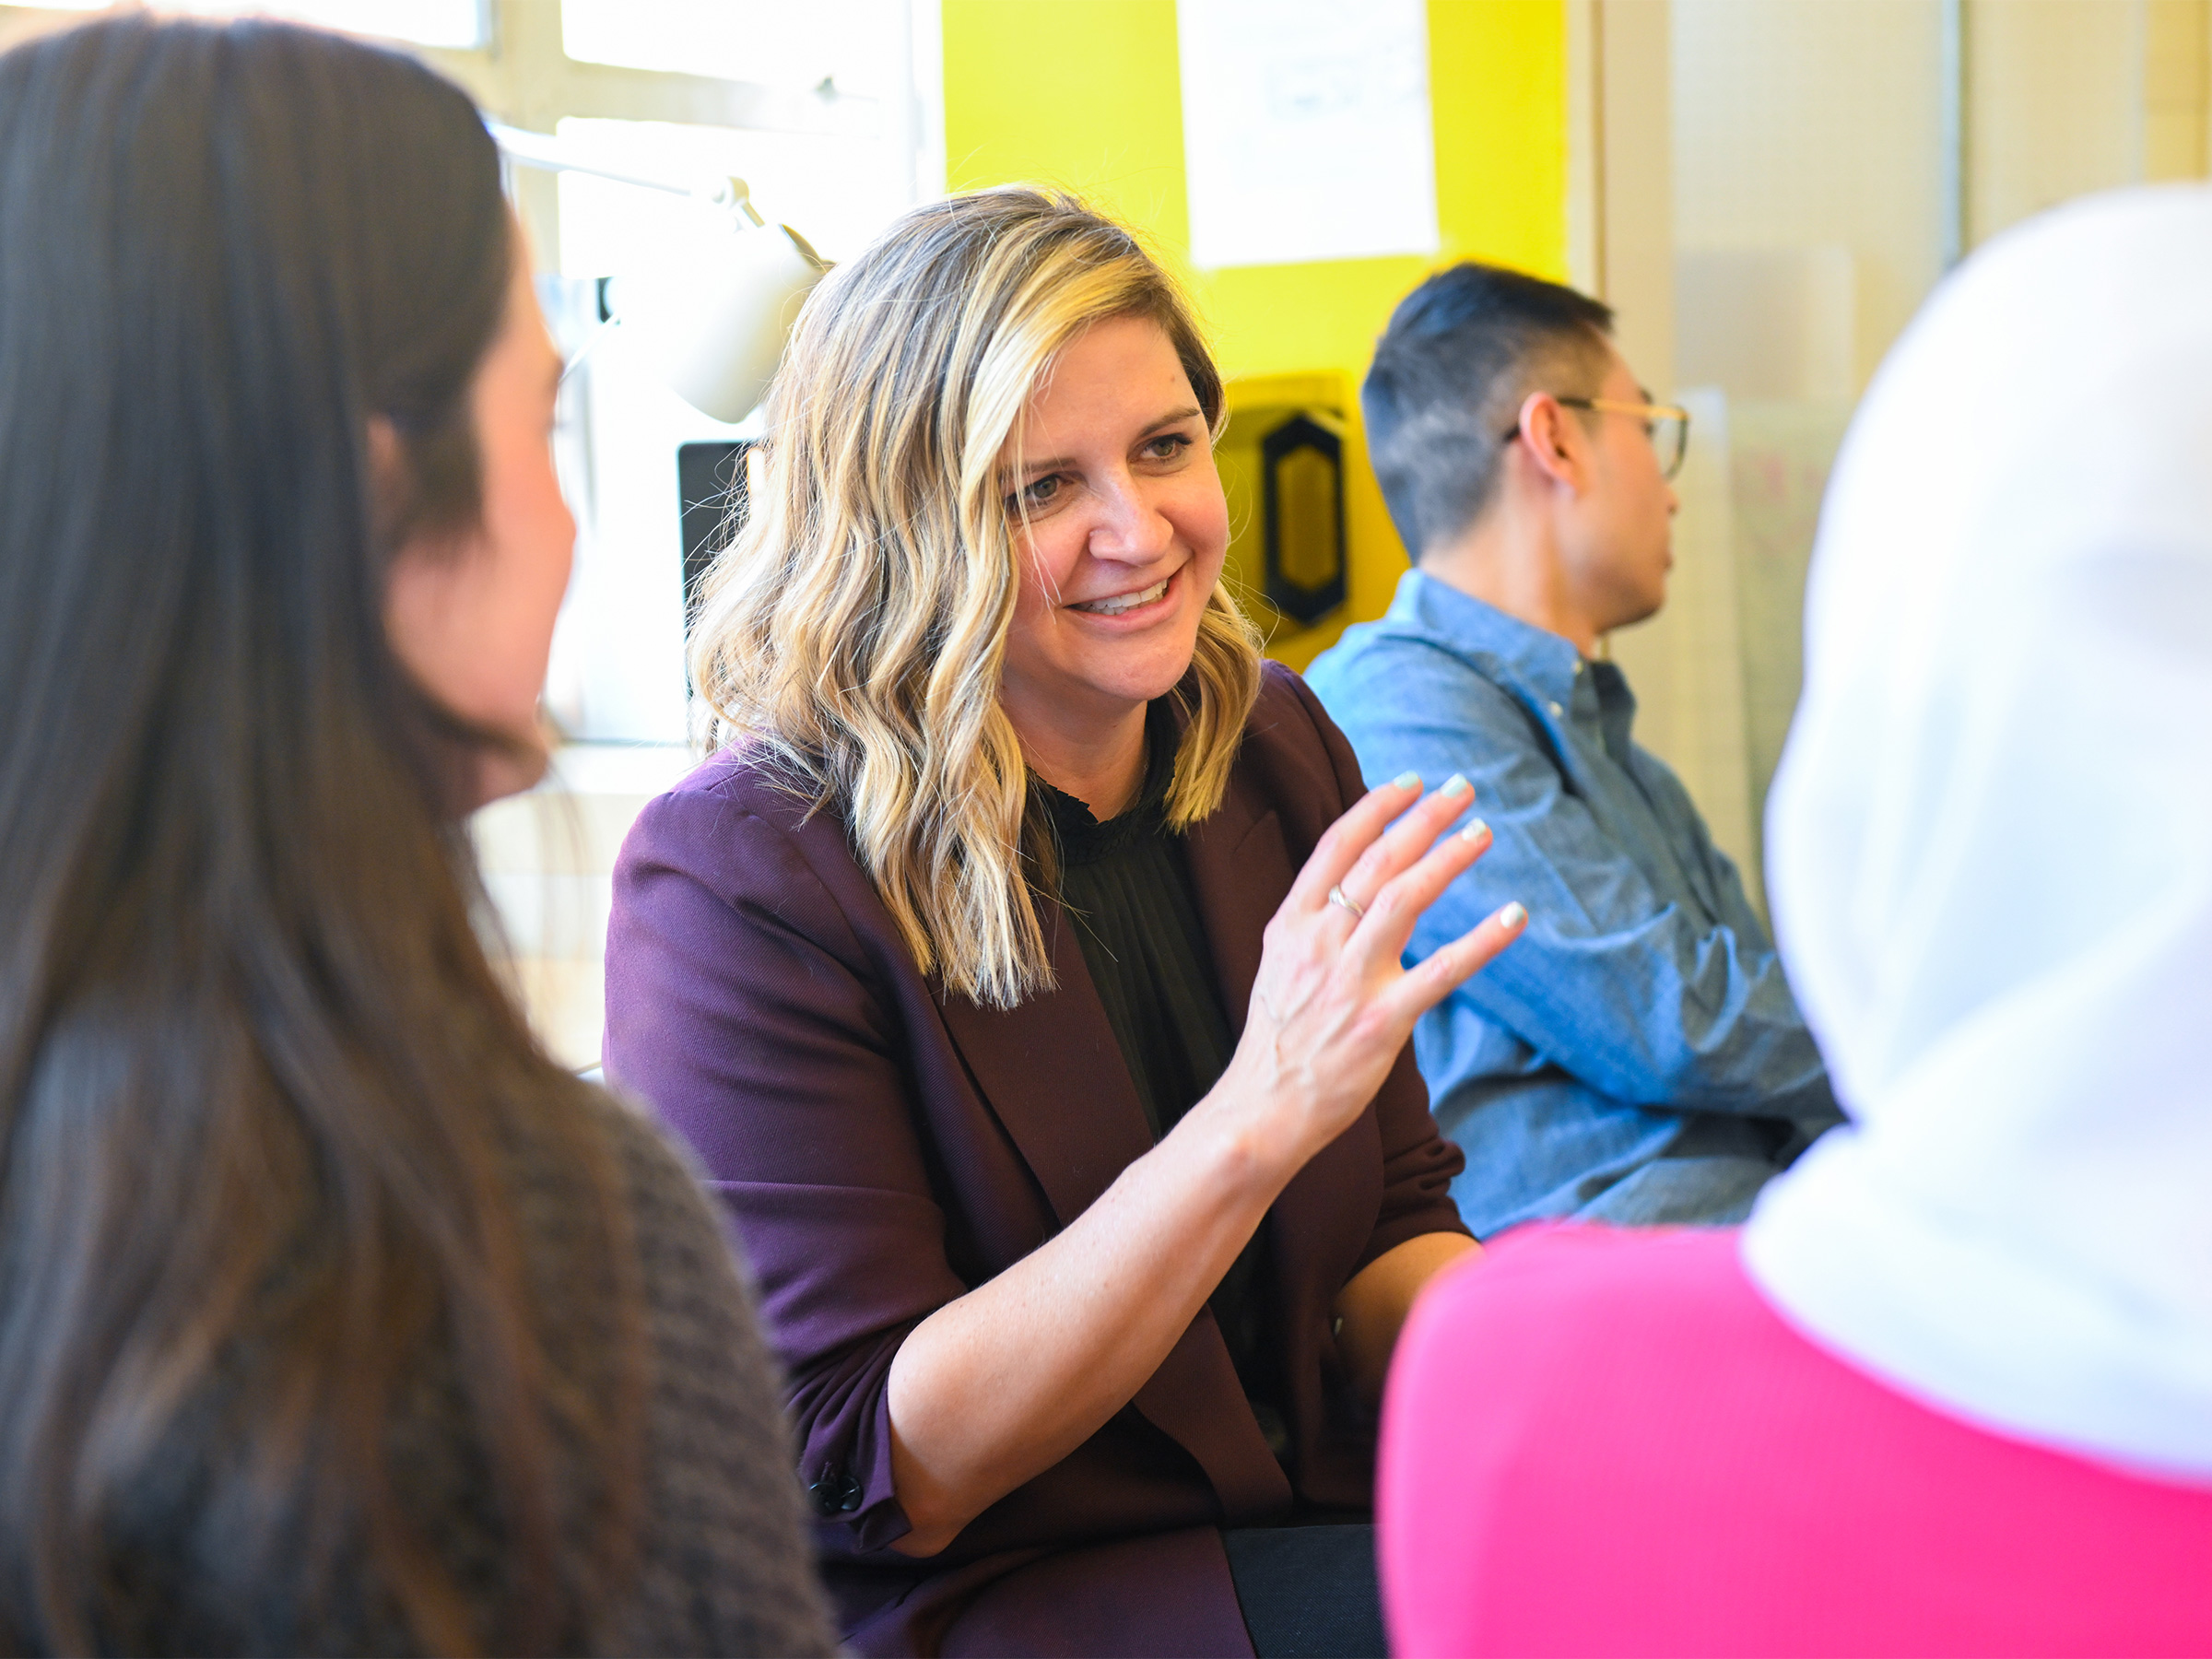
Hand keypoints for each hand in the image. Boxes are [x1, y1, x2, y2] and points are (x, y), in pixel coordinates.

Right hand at [1201, 773, 1525, 1175]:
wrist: (1262, 1108)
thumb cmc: (1278, 1039)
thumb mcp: (1280, 964)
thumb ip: (1313, 923)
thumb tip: (1354, 886)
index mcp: (1292, 924)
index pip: (1337, 846)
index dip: (1377, 808)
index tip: (1412, 783)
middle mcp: (1320, 942)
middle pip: (1379, 860)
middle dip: (1424, 817)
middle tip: (1463, 790)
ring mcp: (1351, 979)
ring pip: (1406, 897)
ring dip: (1448, 857)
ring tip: (1481, 832)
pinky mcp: (1383, 1020)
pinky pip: (1443, 970)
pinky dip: (1483, 939)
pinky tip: (1514, 915)